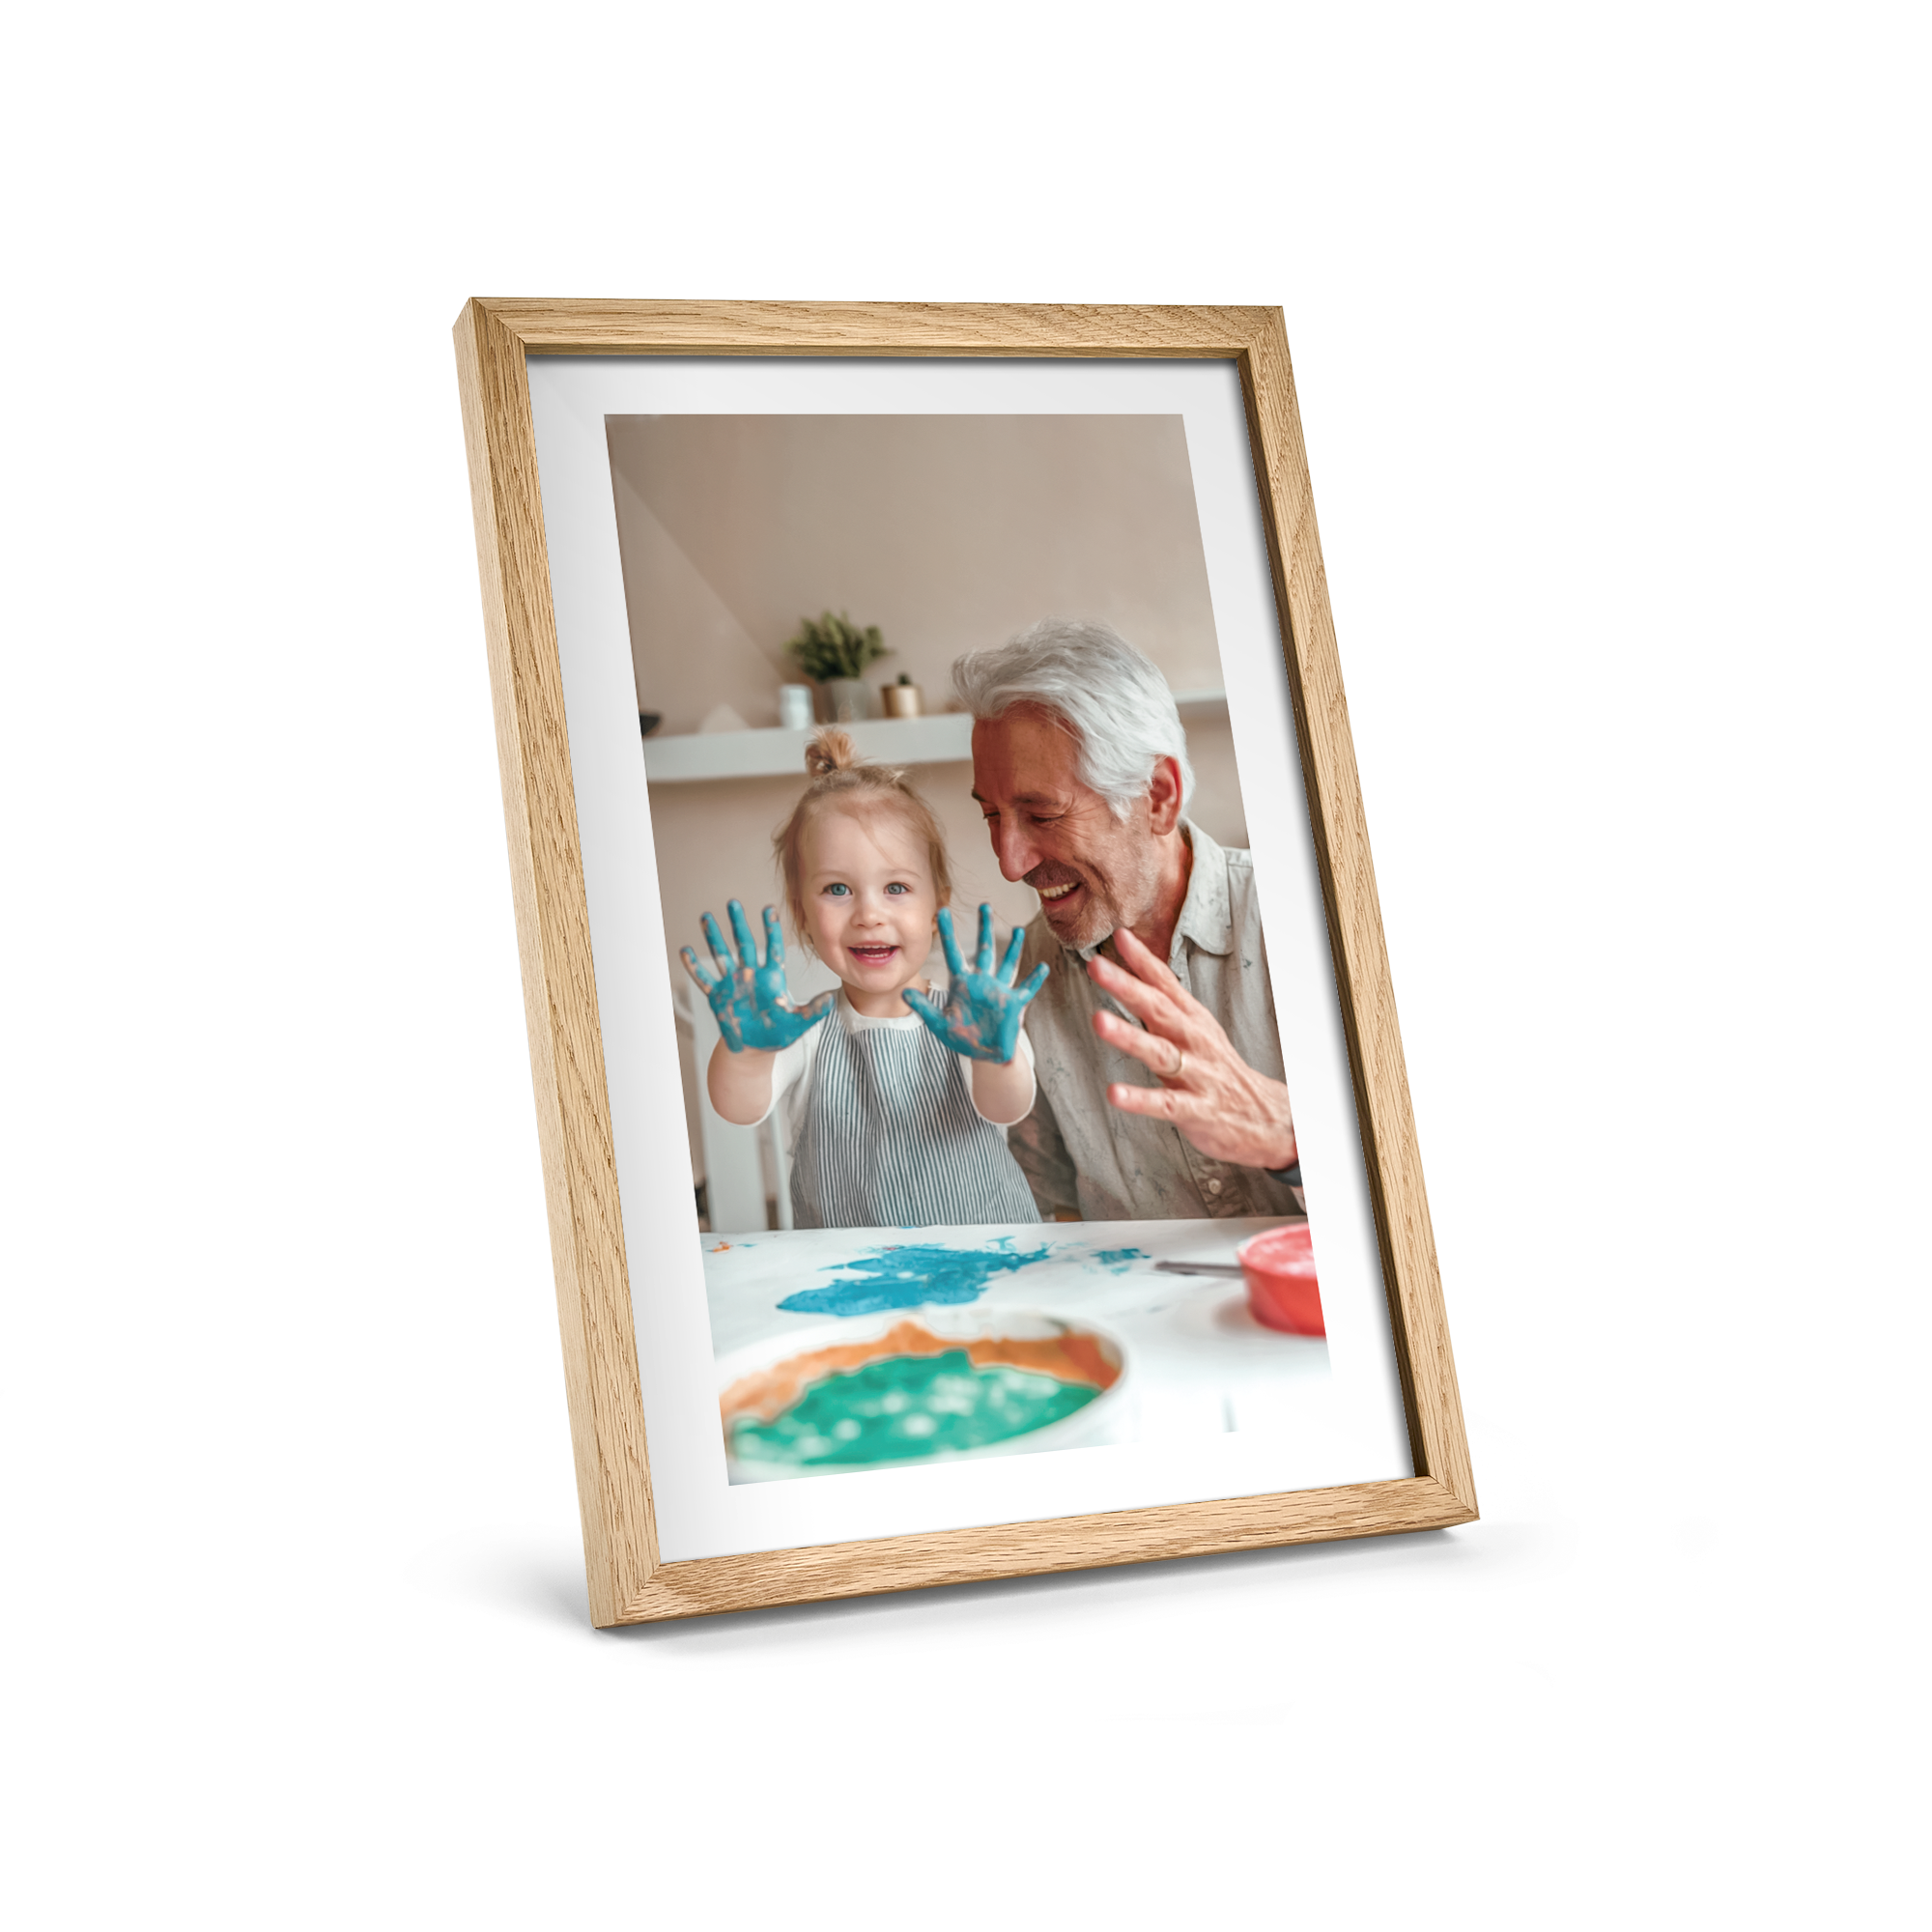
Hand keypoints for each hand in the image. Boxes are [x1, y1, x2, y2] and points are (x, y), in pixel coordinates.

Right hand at [681, 901, 834, 1052]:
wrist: (754, 1048)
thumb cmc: (777, 1033)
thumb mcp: (798, 1023)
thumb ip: (813, 1011)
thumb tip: (830, 999)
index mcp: (772, 978)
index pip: (773, 948)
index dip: (771, 929)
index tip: (768, 908)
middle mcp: (751, 975)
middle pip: (744, 944)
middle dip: (738, 924)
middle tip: (733, 902)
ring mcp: (733, 983)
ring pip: (722, 955)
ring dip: (713, 937)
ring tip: (706, 916)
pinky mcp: (718, 996)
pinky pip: (704, 980)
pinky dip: (694, 967)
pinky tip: (685, 951)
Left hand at [904, 905, 1047, 1063]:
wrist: (983, 1053)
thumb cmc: (962, 1037)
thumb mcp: (939, 1023)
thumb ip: (924, 1007)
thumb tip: (904, 992)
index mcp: (962, 984)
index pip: (953, 953)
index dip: (947, 933)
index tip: (942, 911)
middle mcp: (981, 981)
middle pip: (984, 949)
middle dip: (984, 928)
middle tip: (985, 905)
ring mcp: (999, 990)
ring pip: (1007, 963)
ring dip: (1013, 947)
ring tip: (1017, 929)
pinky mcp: (1013, 1003)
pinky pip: (1026, 989)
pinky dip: (1035, 979)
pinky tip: (1042, 967)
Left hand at [1087, 925, 1296, 1170]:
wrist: (1265, 1116)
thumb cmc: (1219, 1068)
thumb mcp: (1197, 1028)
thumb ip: (1166, 1001)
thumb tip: (1137, 967)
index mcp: (1193, 1020)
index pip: (1166, 983)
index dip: (1143, 959)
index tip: (1119, 935)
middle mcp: (1194, 1041)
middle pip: (1159, 1009)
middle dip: (1127, 986)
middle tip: (1097, 966)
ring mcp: (1196, 1074)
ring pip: (1160, 1052)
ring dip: (1129, 1036)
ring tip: (1099, 1021)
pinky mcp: (1195, 1109)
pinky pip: (1165, 1103)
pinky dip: (1140, 1099)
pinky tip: (1115, 1093)